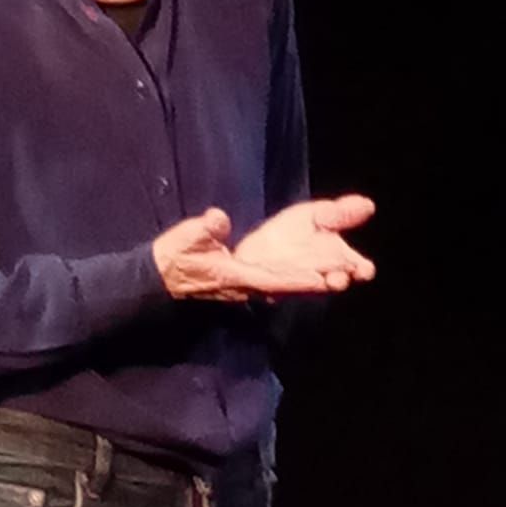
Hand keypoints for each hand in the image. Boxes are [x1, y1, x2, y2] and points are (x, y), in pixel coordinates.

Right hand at [152, 197, 375, 301]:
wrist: (158, 278)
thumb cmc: (172, 258)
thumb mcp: (185, 238)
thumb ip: (204, 230)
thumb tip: (218, 219)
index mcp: (235, 277)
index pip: (271, 279)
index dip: (297, 280)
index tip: (323, 279)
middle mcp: (245, 287)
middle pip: (286, 287)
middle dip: (314, 283)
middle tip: (347, 277)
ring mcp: (245, 288)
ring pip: (284, 286)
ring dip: (310, 281)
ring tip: (341, 275)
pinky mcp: (243, 284)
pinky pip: (276, 283)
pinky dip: (296, 279)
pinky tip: (313, 273)